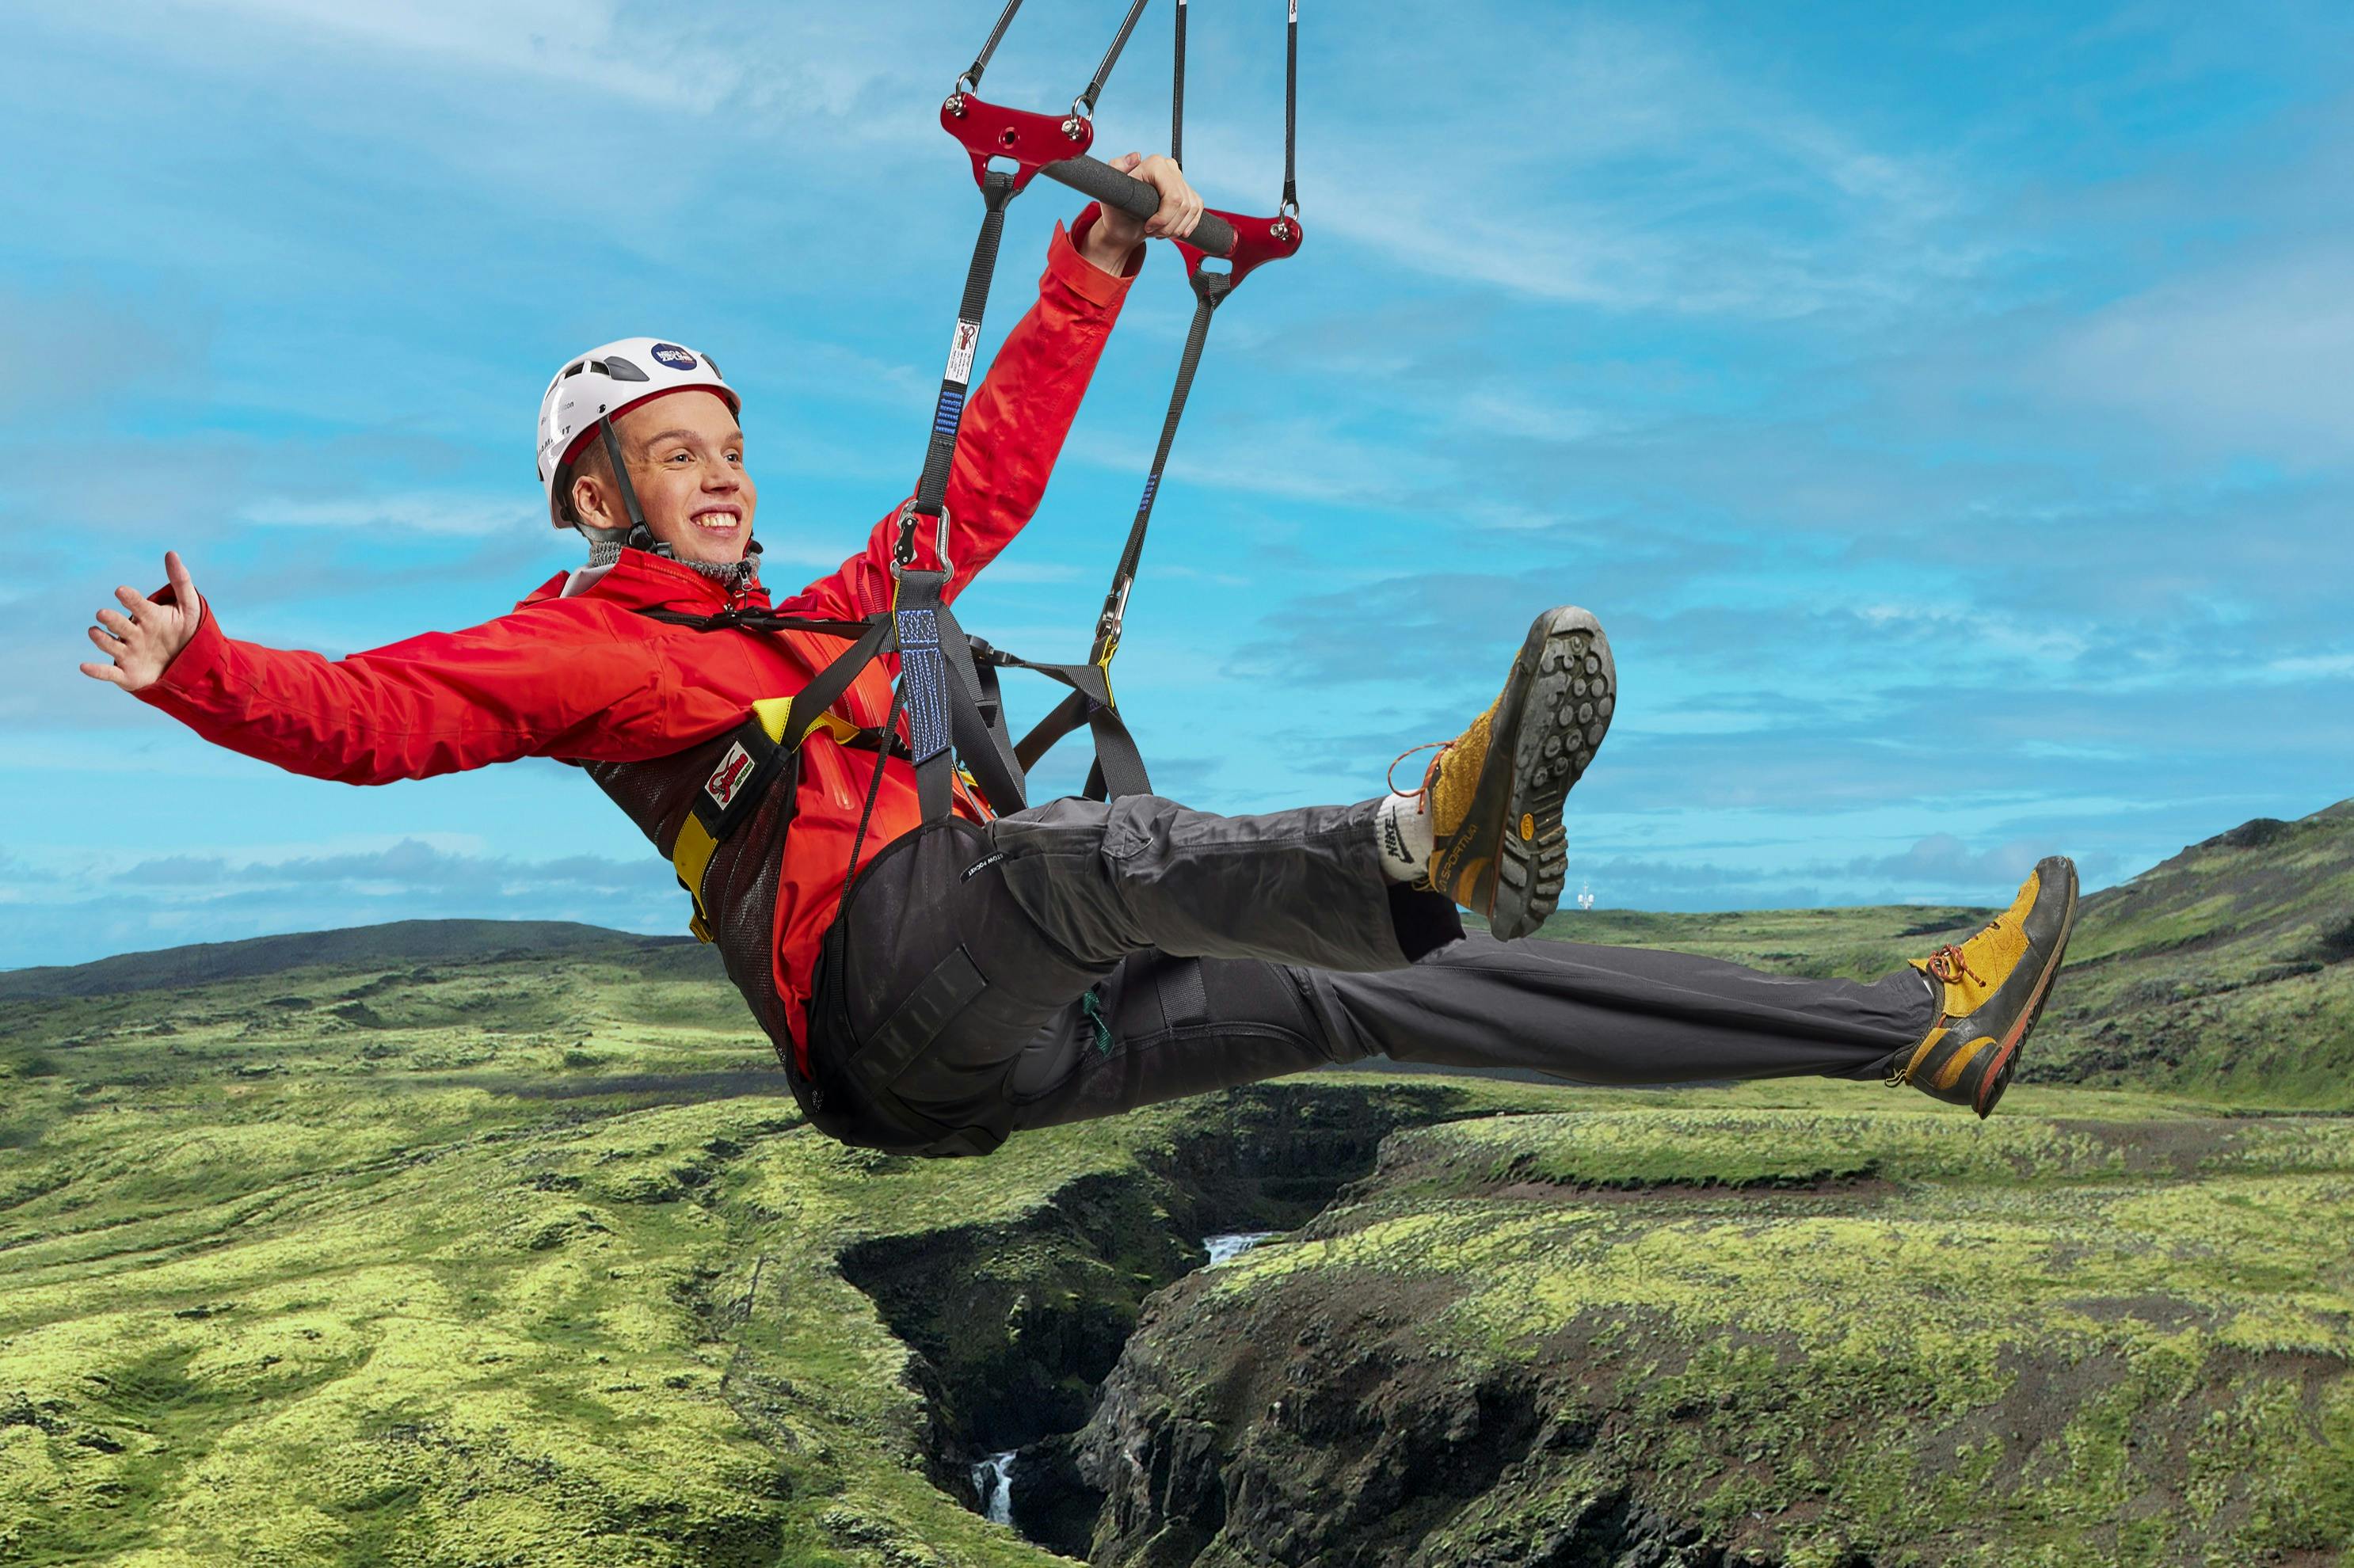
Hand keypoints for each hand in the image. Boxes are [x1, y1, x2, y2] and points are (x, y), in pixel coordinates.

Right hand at [80, 551, 203, 693]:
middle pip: (120, 624)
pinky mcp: (127, 675)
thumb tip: (171, 553)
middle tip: (103, 614)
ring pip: (111, 645)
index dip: (130, 599)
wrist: (191, 666)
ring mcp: (129, 653)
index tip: (122, 591)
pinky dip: (96, 671)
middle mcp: (134, 633)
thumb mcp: (190, 608)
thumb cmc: (186, 633)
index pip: (138, 605)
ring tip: (94, 631)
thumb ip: (181, 582)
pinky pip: (109, 673)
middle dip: (112, 619)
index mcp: (148, 616)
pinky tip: (84, 666)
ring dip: (102, 640)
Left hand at [1081, 152, 1204, 270]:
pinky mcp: (1188, 192)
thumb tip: (1136, 156)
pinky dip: (1188, 225)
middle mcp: (1170, 167)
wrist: (1124, 224)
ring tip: (1159, 233)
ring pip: (1191, 210)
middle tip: (1152, 232)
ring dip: (1176, 228)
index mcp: (1155, 164)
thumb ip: (1117, 168)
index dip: (1163, 218)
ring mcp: (1180, 179)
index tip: (1148, 227)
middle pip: (1183, 205)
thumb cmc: (1116, 209)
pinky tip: (1175, 231)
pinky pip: (1197, 209)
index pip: (1173, 197)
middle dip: (1169, 226)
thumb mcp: (1110, 191)